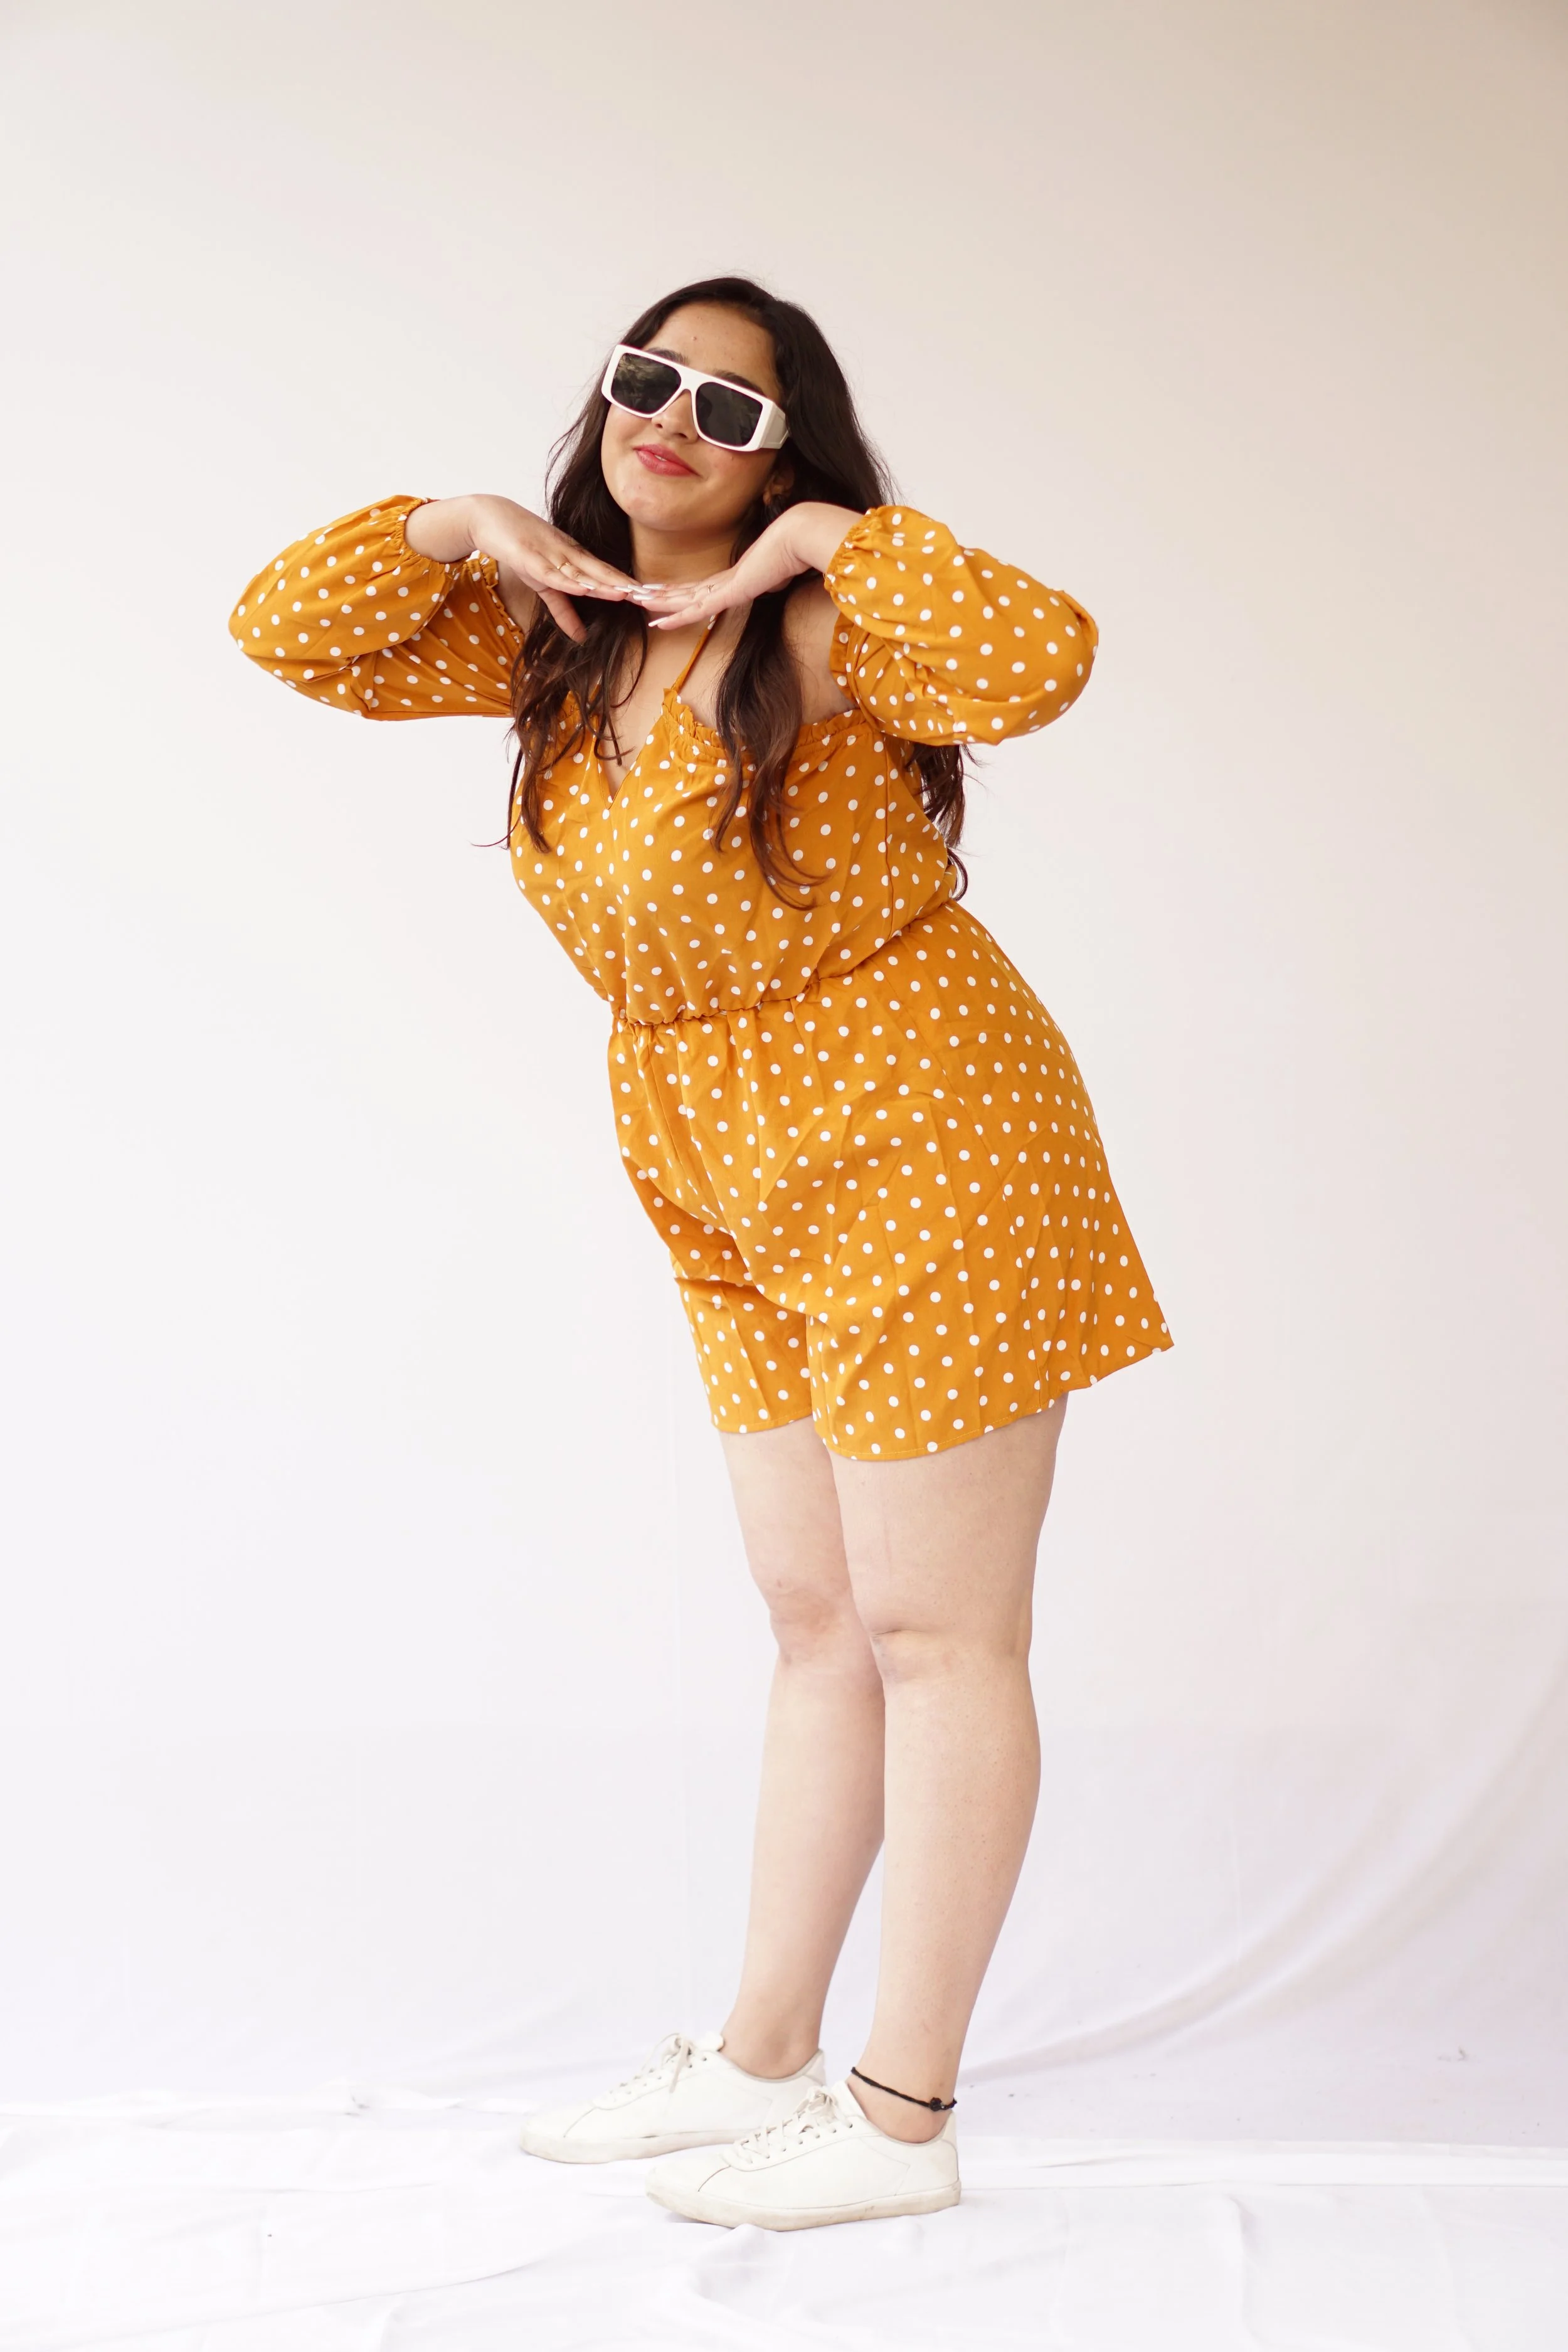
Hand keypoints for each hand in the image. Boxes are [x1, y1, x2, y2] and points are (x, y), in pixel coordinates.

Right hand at [409, 494, 647, 640]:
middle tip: (655, 597)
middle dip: (628, 586)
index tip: (656, 597)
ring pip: (582, 573)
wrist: (490, 518)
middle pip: (604, 573)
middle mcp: (569, 556)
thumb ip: (564, 611)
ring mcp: (551, 555)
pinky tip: (585, 589)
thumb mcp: (544, 585)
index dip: (631, 587)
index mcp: (576, 560)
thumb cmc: (521, 548)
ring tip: (628, 595)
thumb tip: (582, 638)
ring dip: (605, 584)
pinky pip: (552, 573)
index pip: (608, 575)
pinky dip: (569, 582)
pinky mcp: (531, 558)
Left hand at [641, 502, 862, 630]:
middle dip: (661, 594)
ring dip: (659, 602)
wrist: (801, 535)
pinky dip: (676, 616)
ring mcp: (725, 585)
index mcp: (737, 577)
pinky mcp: (729, 591)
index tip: (663, 594)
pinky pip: (696, 609)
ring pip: (684, 598)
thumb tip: (779, 580)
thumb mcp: (783, 573)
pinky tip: (658, 622)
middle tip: (636, 594)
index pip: (702, 588)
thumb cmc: (797, 551)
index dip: (681, 593)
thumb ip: (775, 579)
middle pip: (686, 591)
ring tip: (635, 602)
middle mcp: (726, 579)